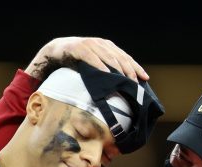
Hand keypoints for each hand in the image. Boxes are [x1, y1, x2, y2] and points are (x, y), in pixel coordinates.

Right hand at [25, 37, 148, 81]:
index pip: (126, 57)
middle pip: (120, 57)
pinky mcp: (79, 48)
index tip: (145, 78)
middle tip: (135, 83)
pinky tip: (106, 73)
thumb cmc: (77, 61)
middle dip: (129, 70)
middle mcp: (101, 44)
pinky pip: (91, 58)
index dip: (136, 67)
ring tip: (124, 80)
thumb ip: (105, 70)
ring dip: (117, 69)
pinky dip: (99, 65)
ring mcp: (90, 45)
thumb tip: (119, 87)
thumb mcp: (94, 64)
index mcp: (107, 47)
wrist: (56, 51)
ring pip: (108, 57)